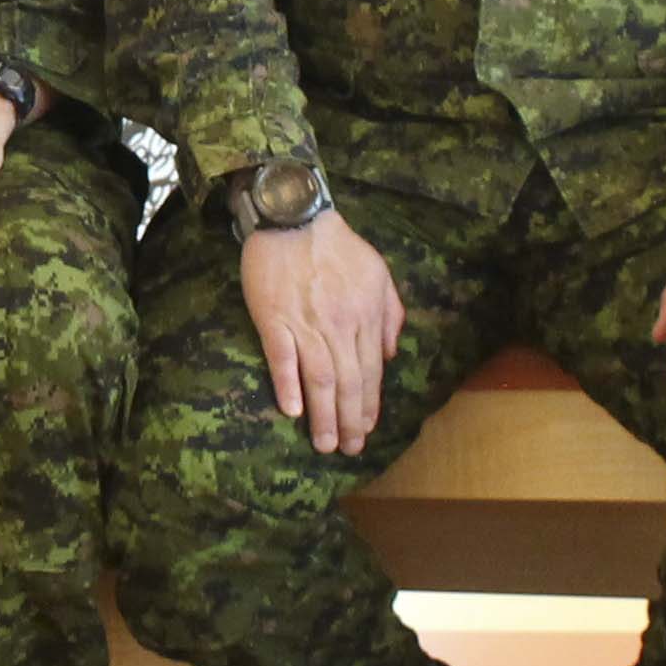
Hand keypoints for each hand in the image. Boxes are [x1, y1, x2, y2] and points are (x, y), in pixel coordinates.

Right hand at [243, 212, 407, 457]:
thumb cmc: (337, 244)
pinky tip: (292, 411)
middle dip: (350, 421)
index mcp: (366, 317)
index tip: (366, 429)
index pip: (370, 372)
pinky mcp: (274, 318)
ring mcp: (306, 324)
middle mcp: (340, 326)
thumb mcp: (379, 272)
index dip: (369, 405)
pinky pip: (283, 358)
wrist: (295, 216)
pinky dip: (288, 386)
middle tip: (347, 449)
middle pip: (348, 383)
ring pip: (319, 379)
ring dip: (323, 416)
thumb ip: (391, 314)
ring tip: (323, 443)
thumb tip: (391, 354)